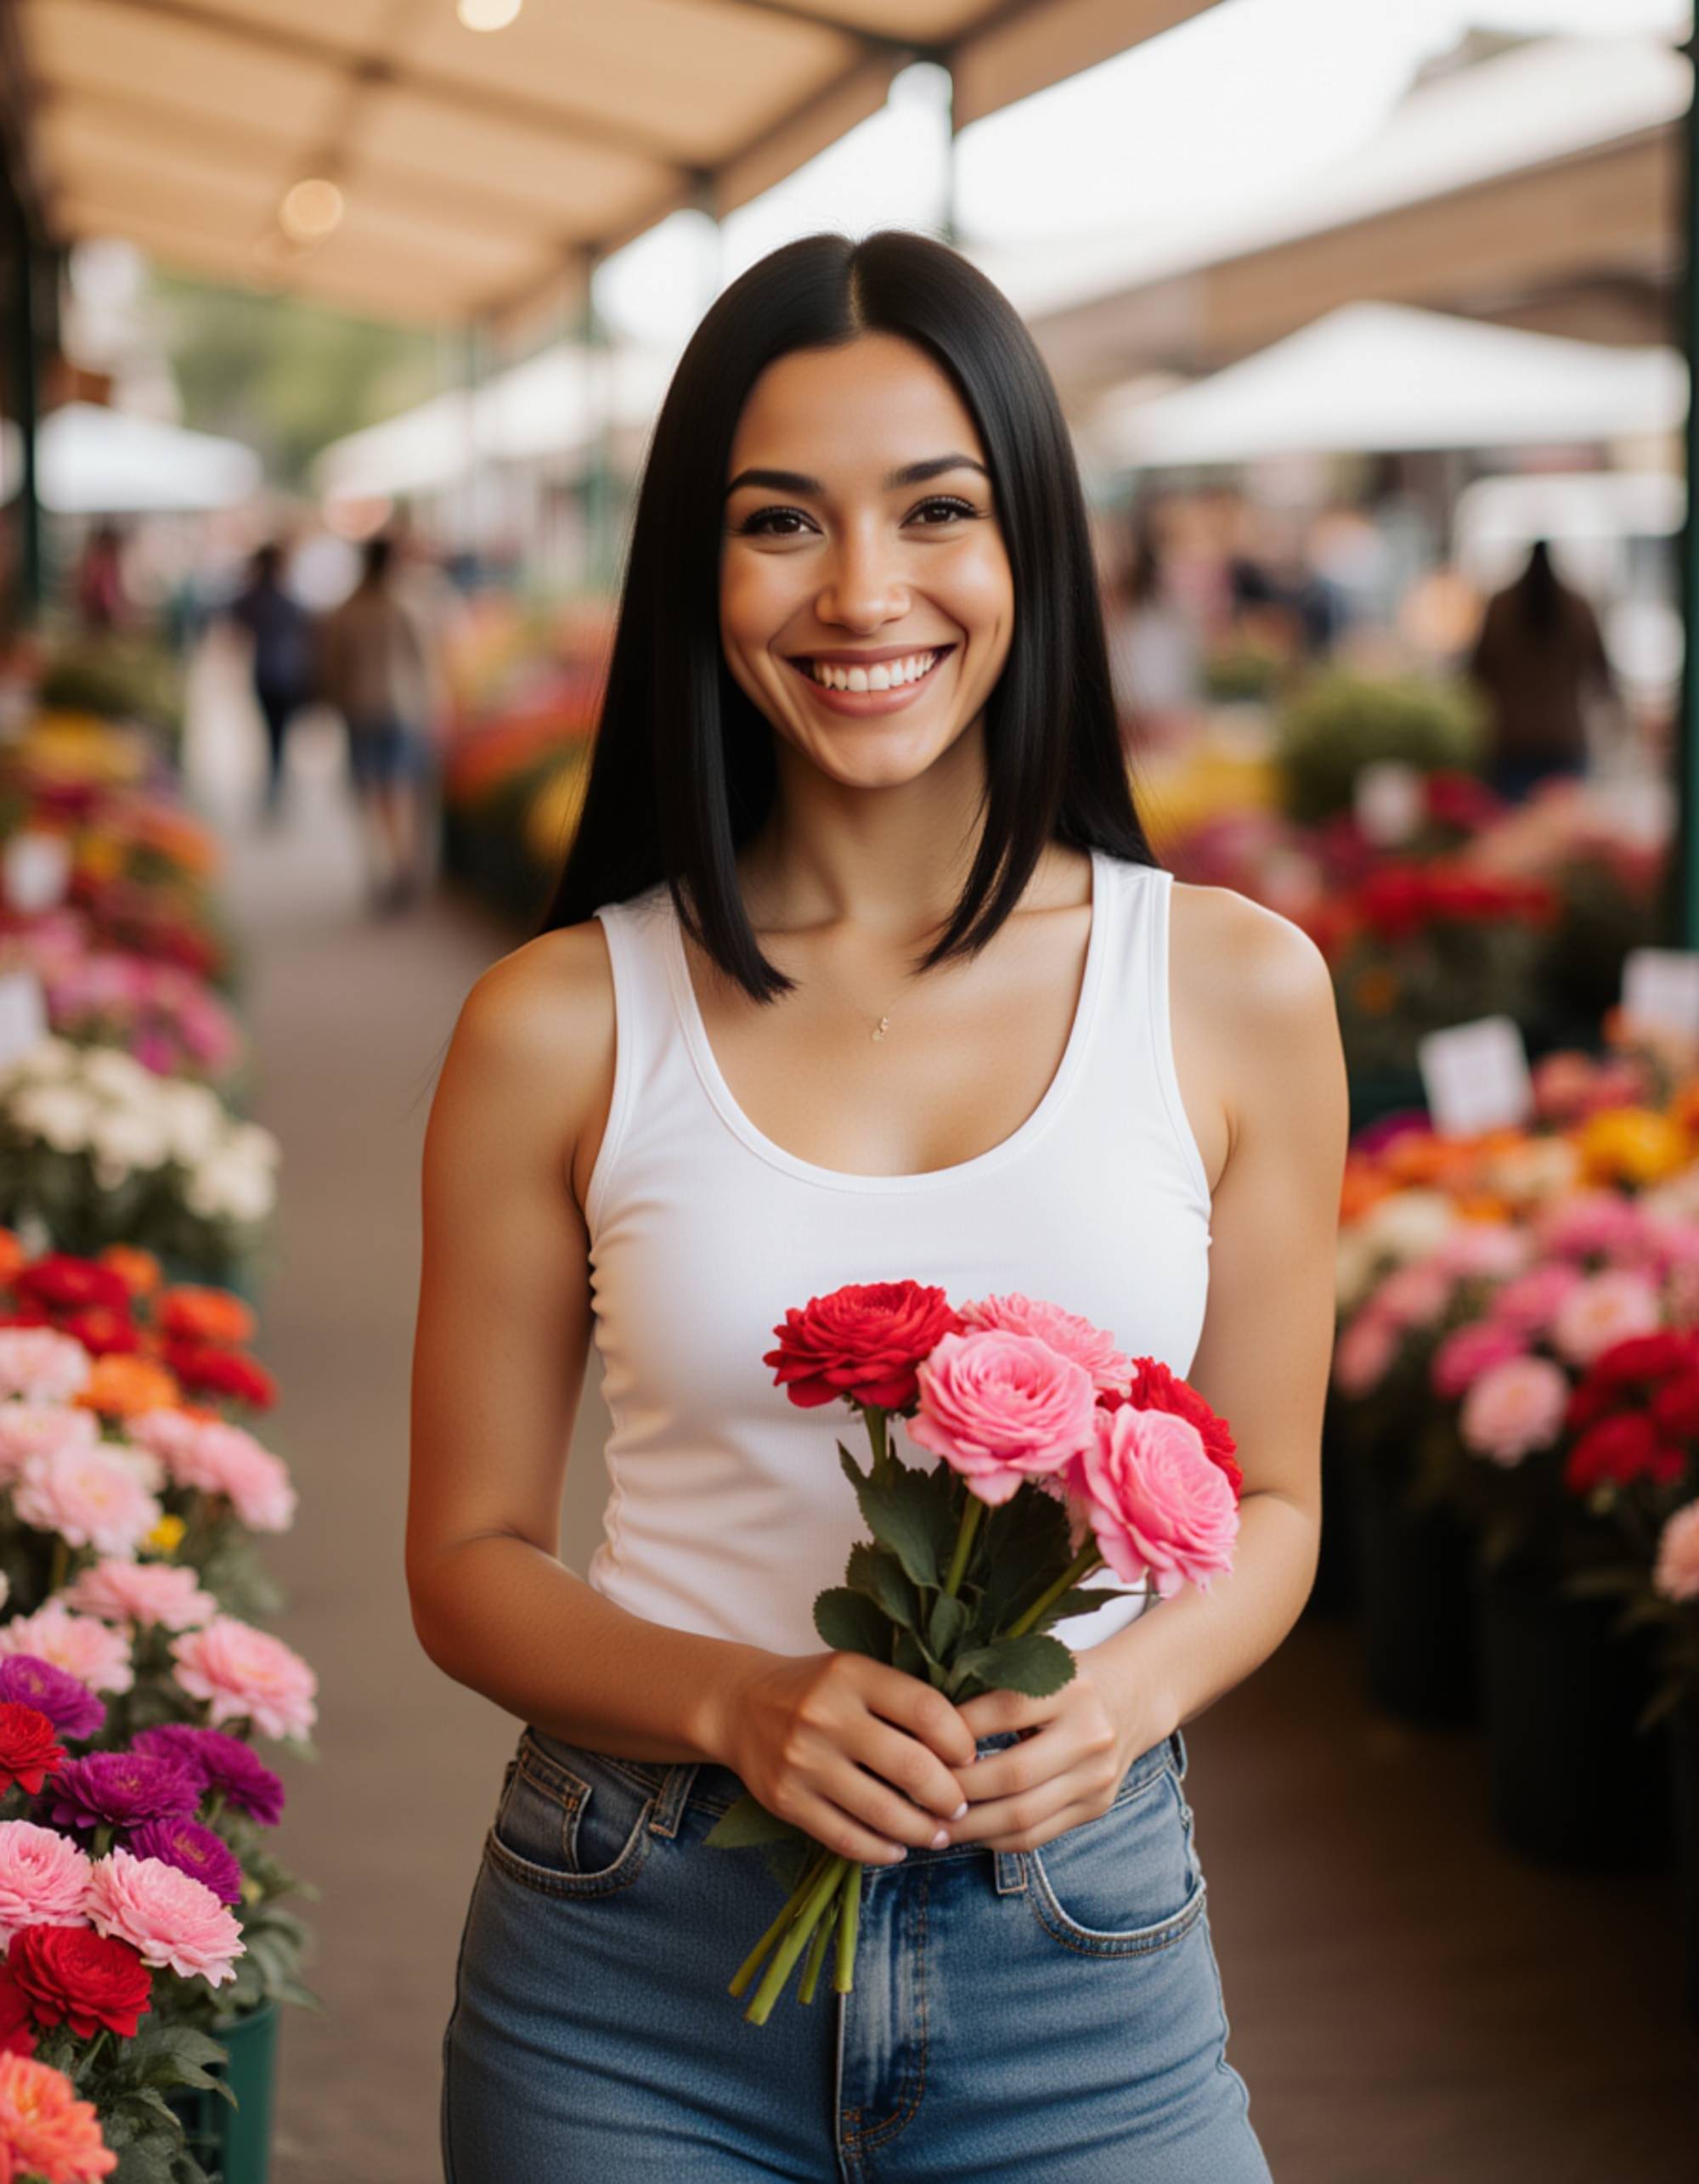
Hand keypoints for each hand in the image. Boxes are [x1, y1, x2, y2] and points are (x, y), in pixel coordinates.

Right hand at [710, 1650, 977, 1866]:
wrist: (739, 1705)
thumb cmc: (816, 1689)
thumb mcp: (856, 1672)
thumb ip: (902, 1699)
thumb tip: (971, 1745)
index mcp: (851, 1674)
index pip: (925, 1709)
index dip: (959, 1740)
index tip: (970, 1757)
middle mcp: (825, 1715)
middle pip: (910, 1766)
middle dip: (947, 1795)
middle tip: (959, 1806)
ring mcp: (803, 1760)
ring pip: (881, 1811)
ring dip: (921, 1830)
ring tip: (938, 1834)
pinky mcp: (786, 1800)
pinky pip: (845, 1838)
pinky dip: (880, 1850)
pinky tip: (898, 1848)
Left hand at [937, 1657, 1173, 1853]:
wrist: (1132, 1694)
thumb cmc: (1066, 1675)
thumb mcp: (1038, 1661)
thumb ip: (991, 1681)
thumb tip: (922, 1716)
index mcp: (1071, 1687)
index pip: (1003, 1710)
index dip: (954, 1729)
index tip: (915, 1740)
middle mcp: (1090, 1733)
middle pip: (1012, 1774)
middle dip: (957, 1789)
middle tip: (915, 1792)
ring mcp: (1097, 1777)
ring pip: (1023, 1816)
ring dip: (970, 1826)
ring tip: (932, 1822)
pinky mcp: (1096, 1806)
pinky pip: (1038, 1835)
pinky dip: (996, 1839)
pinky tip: (967, 1831)